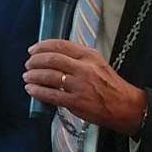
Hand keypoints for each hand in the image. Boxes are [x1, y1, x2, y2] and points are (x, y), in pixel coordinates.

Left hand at [23, 39, 146, 135]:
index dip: (42, 46)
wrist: (125, 106)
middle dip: (35, 61)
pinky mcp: (76, 102)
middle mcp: (84, 68)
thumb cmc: (110, 84)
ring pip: (49, 77)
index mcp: (89, 56)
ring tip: (26, 76)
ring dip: (34, 76)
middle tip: (27, 64)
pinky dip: (38, 91)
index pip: (61, 45)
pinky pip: (51, 95)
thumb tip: (53, 53)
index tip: (32, 50)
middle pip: (52, 59)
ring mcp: (79, 86)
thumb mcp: (97, 63)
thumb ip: (78, 57)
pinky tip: (31, 89)